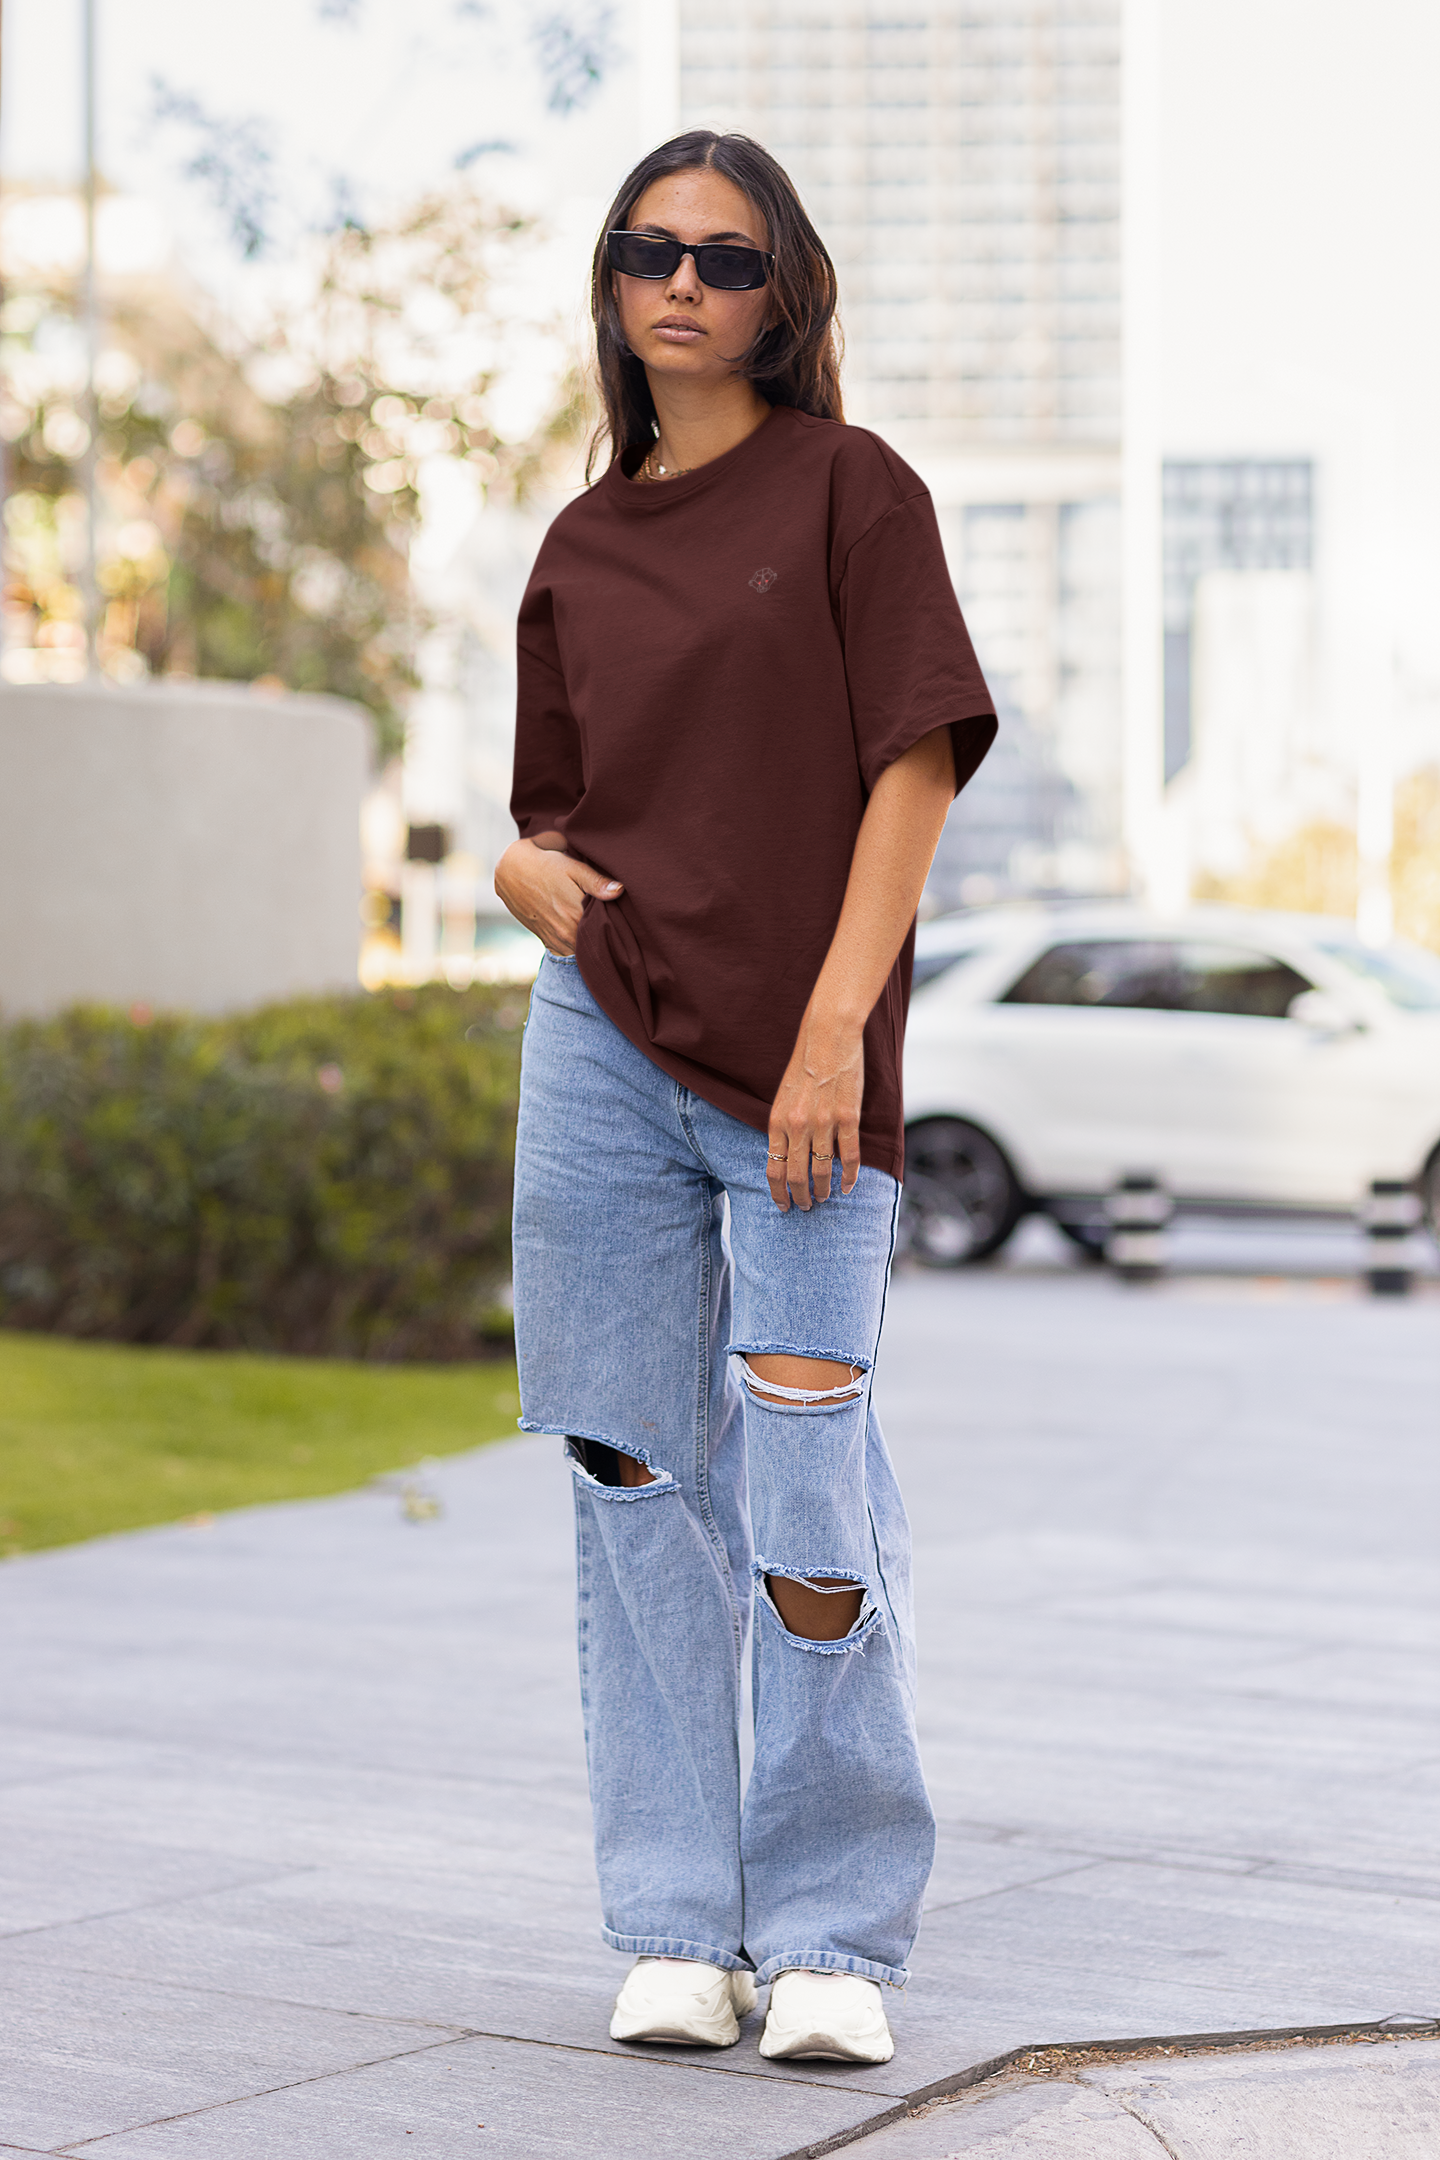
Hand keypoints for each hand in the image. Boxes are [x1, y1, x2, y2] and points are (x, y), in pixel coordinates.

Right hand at [494, 836, 621, 954]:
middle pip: (595, 944)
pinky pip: (567, 954)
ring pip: (581, 951)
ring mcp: (555, 940)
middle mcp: (566, 933)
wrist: (509, 870)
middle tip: (612, 924)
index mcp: (576, 915)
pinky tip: (580, 935)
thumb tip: (620, 891)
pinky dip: (575, 948)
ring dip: (589, 944)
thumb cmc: (544, 864)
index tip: (621, 918)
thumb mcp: (572, 867)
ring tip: (596, 929)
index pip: (606, 929)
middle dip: (604, 936)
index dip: (615, 924)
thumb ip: (596, 881)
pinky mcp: (546, 941)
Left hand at [766, 1009, 863, 1210]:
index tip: (782, 1205)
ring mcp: (823, 1123)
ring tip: (824, 1198)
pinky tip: (849, 1186)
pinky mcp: (847, 1118)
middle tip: (805, 1207)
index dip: (777, 1192)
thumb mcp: (783, 1097)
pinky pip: (849, 1156)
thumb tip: (786, 1155)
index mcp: (777, 1121)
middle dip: (800, 1197)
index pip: (773, 1168)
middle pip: (796, 1176)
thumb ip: (783, 1126)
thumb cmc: (804, 1064)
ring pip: (822, 1171)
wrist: (827, 1037)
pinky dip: (850, 1176)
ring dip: (823, 1190)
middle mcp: (798, 1126)